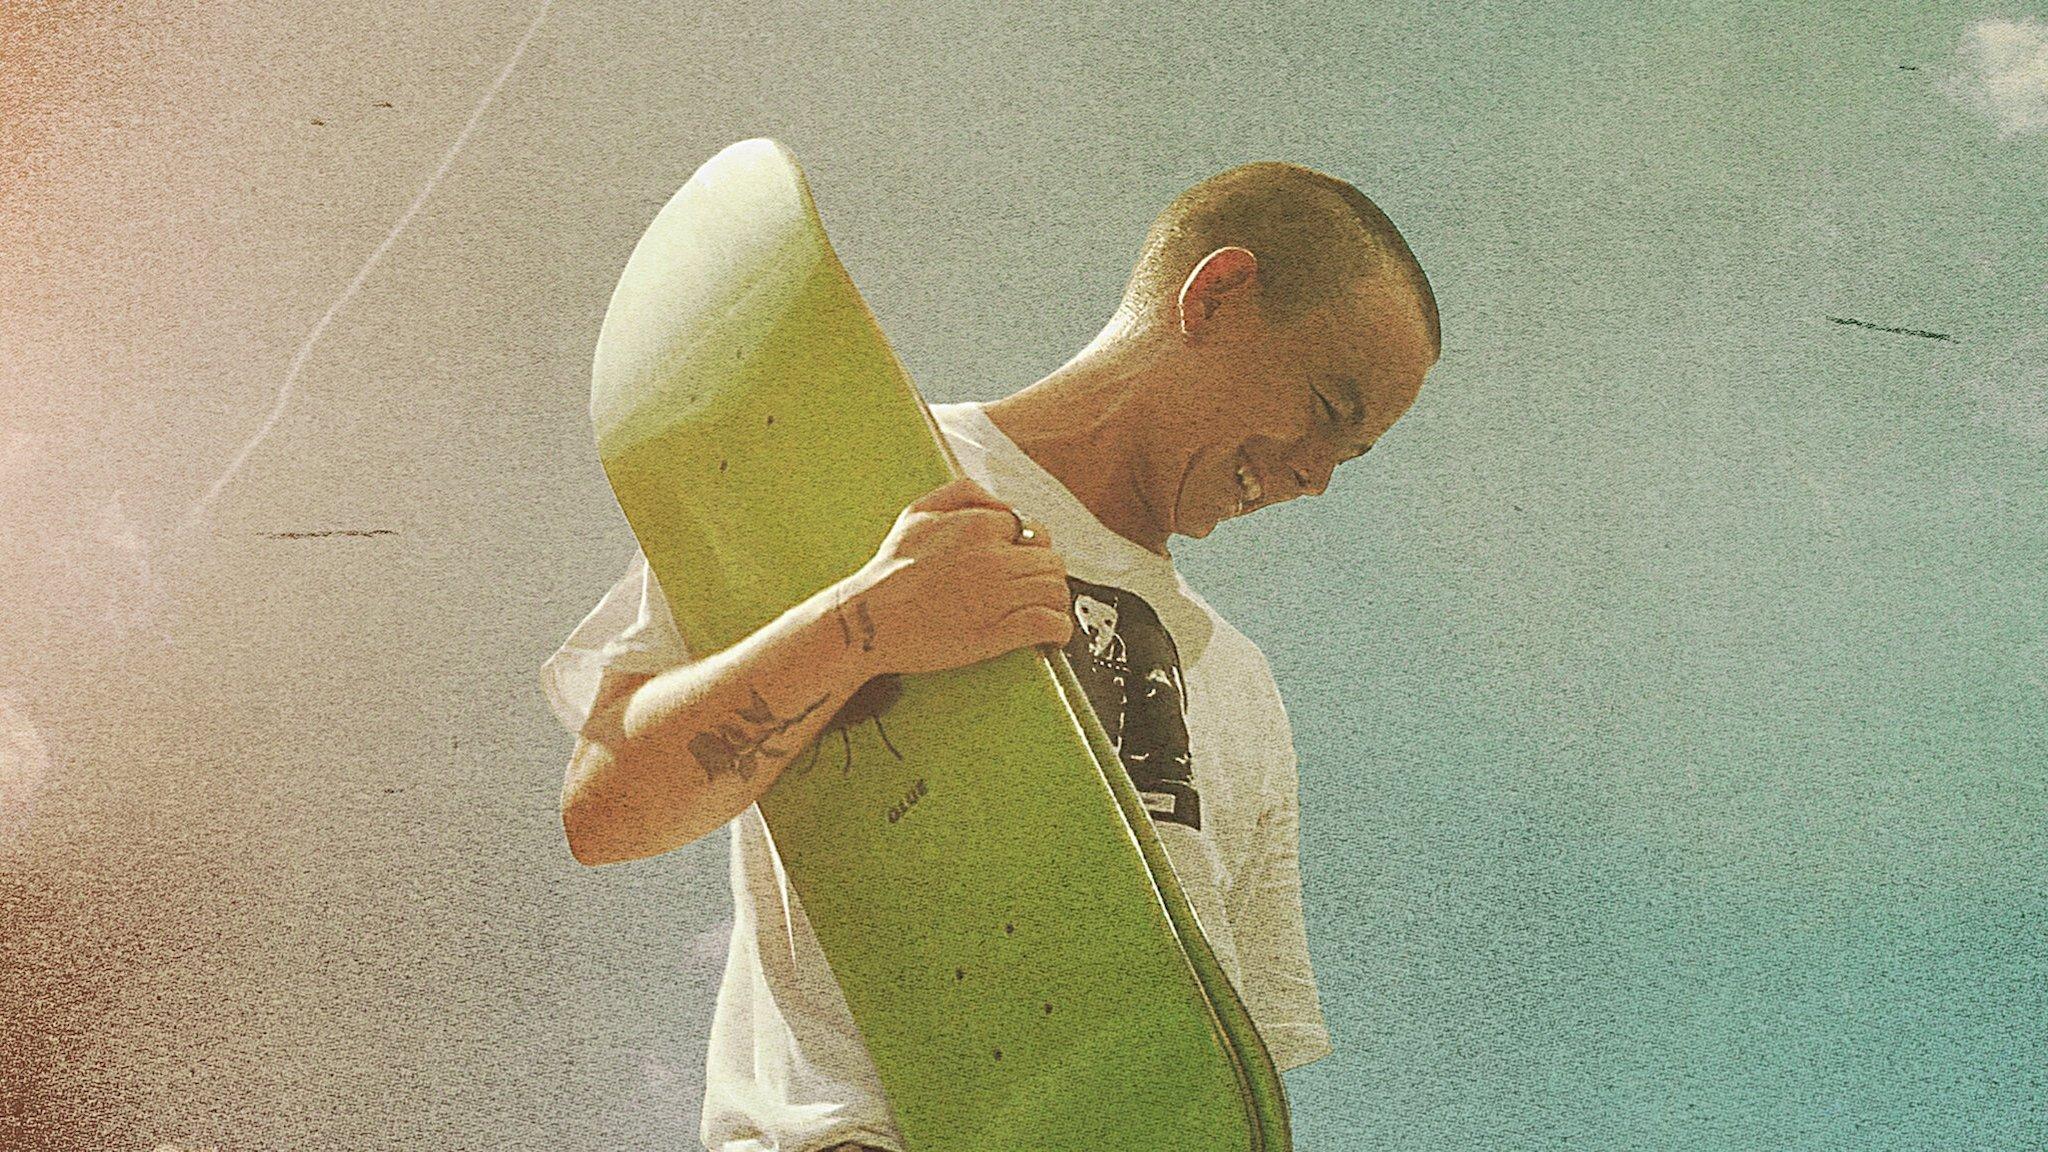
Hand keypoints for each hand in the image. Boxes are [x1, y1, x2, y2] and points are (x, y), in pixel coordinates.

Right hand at [837, 476, 1072, 676]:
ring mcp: (999, 595)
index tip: (1020, 564)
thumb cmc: (890, 570)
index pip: (1031, 531)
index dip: (1027, 549)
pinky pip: (1049, 624)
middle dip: (1046, 574)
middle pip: (1051, 560)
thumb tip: (999, 502)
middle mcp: (994, 557)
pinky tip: (1052, 636)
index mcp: (979, 526)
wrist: (871, 620)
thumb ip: (962, 493)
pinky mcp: (999, 632)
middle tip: (1035, 588)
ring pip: (1056, 590)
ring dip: (1057, 602)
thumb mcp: (917, 512)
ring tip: (1046, 611)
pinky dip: (1058, 630)